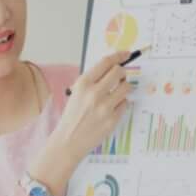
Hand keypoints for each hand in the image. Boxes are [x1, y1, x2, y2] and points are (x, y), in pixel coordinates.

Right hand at [28, 50, 136, 193]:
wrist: (69, 140)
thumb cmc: (72, 116)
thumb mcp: (76, 93)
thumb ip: (92, 80)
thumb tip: (112, 68)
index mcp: (83, 84)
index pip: (106, 63)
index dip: (119, 56)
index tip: (126, 54)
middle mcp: (94, 93)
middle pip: (119, 72)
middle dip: (122, 73)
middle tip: (120, 77)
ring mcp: (105, 107)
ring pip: (126, 87)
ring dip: (124, 88)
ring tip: (115, 95)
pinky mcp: (113, 119)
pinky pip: (125, 104)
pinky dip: (121, 104)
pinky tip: (111, 109)